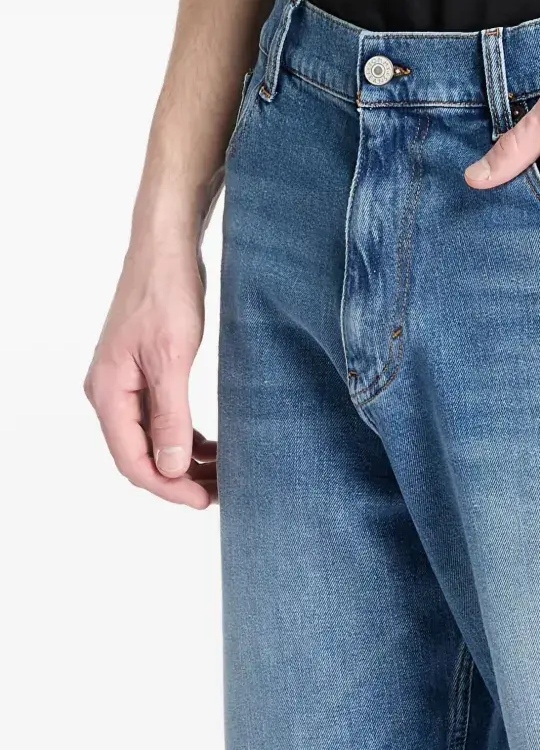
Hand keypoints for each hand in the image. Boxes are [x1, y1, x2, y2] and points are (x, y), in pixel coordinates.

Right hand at [85, 234, 215, 508]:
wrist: (166, 247)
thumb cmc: (166, 293)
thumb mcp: (173, 358)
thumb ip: (171, 417)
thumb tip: (171, 468)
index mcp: (108, 393)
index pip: (133, 461)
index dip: (168, 488)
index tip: (204, 501)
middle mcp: (109, 393)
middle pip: (139, 456)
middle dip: (178, 480)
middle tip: (219, 493)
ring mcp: (125, 384)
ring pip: (151, 441)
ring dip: (183, 462)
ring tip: (221, 474)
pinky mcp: (143, 374)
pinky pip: (159, 420)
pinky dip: (184, 439)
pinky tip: (210, 447)